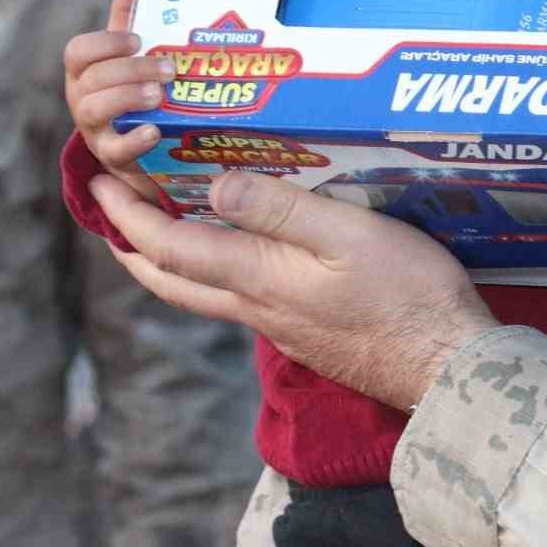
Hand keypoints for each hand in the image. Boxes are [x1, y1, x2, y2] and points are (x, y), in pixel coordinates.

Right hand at [63, 0, 170, 200]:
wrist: (142, 139)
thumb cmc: (131, 82)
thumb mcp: (129, 50)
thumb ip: (129, 13)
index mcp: (87, 68)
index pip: (79, 51)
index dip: (105, 43)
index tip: (136, 39)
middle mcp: (84, 96)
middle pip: (94, 78)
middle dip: (131, 69)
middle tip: (170, 68)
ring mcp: (95, 127)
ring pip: (96, 110)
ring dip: (129, 98)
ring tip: (160, 94)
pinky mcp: (112, 155)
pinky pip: (115, 150)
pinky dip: (134, 140)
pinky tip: (155, 130)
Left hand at [90, 168, 497, 412]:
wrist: (444, 363)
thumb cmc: (407, 292)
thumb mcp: (349, 234)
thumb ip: (283, 210)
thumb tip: (215, 187)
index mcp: (259, 278)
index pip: (172, 248)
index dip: (130, 216)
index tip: (102, 184)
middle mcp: (258, 306)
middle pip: (173, 282)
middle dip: (134, 246)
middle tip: (115, 211)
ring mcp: (282, 324)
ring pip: (205, 293)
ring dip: (173, 260)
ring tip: (168, 224)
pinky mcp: (307, 331)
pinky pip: (241, 298)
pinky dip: (218, 270)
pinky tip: (245, 252)